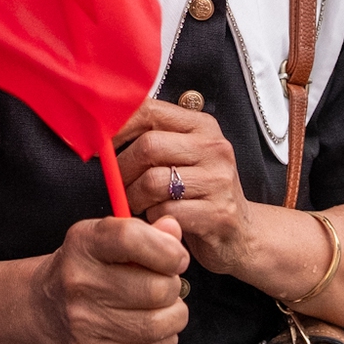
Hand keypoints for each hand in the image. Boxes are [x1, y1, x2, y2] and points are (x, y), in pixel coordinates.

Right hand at [33, 215, 188, 343]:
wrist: (49, 302)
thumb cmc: (90, 264)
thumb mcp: (110, 237)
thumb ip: (147, 231)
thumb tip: (173, 229)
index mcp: (84, 243)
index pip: (130, 239)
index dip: (167, 249)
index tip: (178, 258)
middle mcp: (78, 281)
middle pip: (155, 289)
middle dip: (173, 286)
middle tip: (167, 284)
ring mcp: (81, 321)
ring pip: (155, 325)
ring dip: (174, 316)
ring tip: (165, 306)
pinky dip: (162, 340)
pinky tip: (154, 326)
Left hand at [119, 100, 255, 276]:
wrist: (241, 233)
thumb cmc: (199, 192)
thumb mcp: (183, 155)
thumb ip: (154, 138)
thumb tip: (103, 133)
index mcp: (202, 125)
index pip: (150, 110)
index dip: (118, 127)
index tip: (102, 146)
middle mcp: (214, 147)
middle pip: (148, 147)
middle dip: (124, 170)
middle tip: (122, 186)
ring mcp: (219, 180)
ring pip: (153, 182)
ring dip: (136, 199)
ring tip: (142, 205)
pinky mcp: (218, 213)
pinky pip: (166, 213)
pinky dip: (154, 219)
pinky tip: (161, 221)